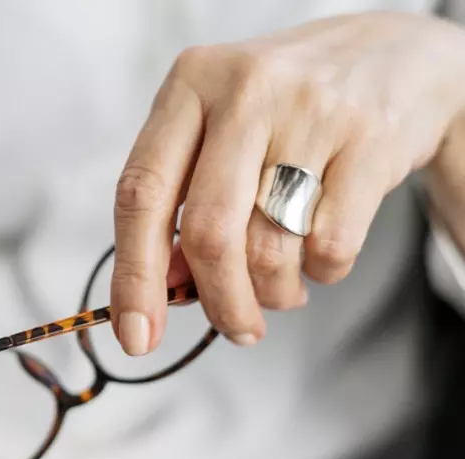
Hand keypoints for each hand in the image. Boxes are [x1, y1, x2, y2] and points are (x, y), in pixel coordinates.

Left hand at [110, 11, 464, 351]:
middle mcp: (245, 91)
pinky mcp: (370, 139)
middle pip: (209, 233)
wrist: (389, 57)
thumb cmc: (281, 111)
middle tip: (237, 331)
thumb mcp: (217, 135)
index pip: (141, 194)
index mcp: (190, 85)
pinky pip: (330, 246)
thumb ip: (181, 204)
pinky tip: (319, 255)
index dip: (134, 277)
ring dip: (272, 293)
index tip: (137, 337)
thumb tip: (166, 289)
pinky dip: (321, 273)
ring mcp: (311, 111)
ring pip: (269, 249)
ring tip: (282, 287)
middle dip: (219, 302)